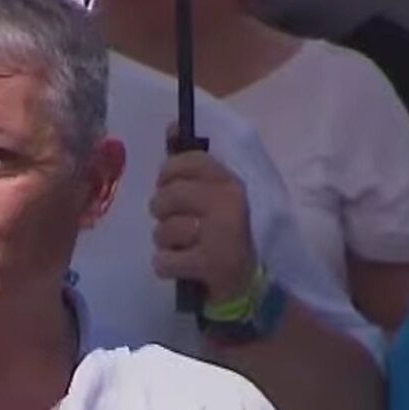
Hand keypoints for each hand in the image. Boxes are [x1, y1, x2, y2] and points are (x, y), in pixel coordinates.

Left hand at [149, 149, 257, 304]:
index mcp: (229, 181)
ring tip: (182, 247)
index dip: (168, 175)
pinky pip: (164, 260)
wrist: (245, 284)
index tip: (170, 187)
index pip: (187, 161)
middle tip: (175, 223)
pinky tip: (180, 267)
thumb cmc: (223, 234)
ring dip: (165, 243)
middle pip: (167, 196)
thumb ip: (192, 164)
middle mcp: (228, 202)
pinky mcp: (211, 264)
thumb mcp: (215, 195)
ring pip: (163, 230)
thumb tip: (171, 126)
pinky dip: (166, 266)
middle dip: (162, 213)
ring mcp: (221, 234)